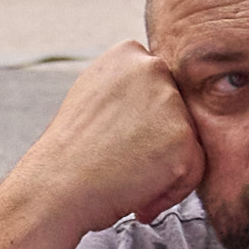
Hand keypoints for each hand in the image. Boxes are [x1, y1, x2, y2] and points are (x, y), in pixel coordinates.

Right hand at [18, 38, 201, 236]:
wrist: (55, 189)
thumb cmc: (70, 155)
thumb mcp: (92, 97)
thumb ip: (127, 88)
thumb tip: (153, 98)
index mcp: (127, 53)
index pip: (160, 91)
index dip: (140, 124)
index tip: (113, 140)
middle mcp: (151, 67)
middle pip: (178, 115)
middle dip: (156, 144)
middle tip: (119, 161)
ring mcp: (169, 101)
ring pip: (189, 143)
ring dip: (163, 168)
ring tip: (125, 176)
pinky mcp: (183, 137)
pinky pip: (194, 170)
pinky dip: (170, 191)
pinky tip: (137, 194)